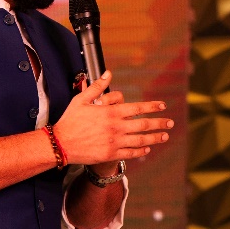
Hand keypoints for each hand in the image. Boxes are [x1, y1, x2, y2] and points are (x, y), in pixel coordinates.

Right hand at [52, 70, 172, 165]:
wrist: (60, 144)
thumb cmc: (70, 120)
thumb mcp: (81, 99)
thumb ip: (97, 87)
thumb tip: (108, 74)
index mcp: (111, 112)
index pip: (138, 108)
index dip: (153, 107)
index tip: (162, 106)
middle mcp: (116, 127)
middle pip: (144, 125)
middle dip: (160, 123)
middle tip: (170, 123)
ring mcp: (115, 142)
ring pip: (141, 140)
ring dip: (155, 138)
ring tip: (165, 136)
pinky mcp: (110, 154)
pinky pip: (131, 153)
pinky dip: (141, 150)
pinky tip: (147, 148)